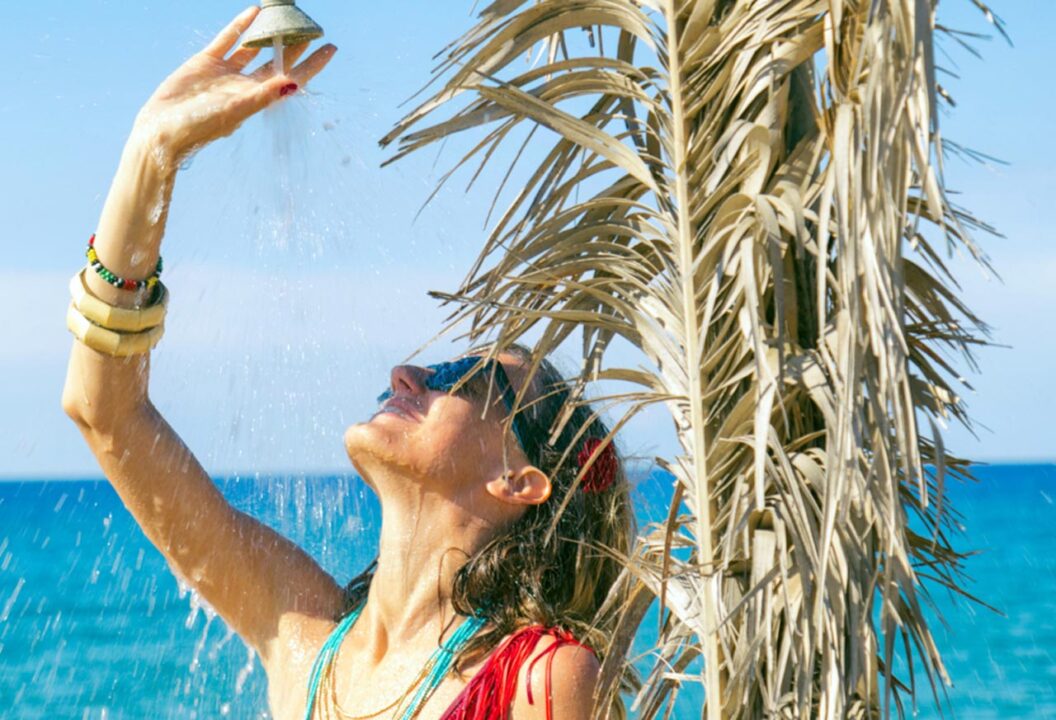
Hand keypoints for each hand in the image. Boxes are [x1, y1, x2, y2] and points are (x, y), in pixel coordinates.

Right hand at [131, 6, 336, 165]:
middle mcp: (245, 85)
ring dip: (269, 32)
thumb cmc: (201, 126)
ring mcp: (226, 73)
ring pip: (253, 48)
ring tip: (285, 15)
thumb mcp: (236, 109)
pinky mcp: (206, 62)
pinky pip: (227, 40)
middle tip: (312, 26)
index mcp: (257, 99)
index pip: (292, 78)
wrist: (162, 129)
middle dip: (295, 45)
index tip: (331, 48)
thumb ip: (264, 95)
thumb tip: (295, 84)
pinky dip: (239, 26)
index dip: (313, 64)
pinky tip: (253, 12)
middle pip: (277, 60)